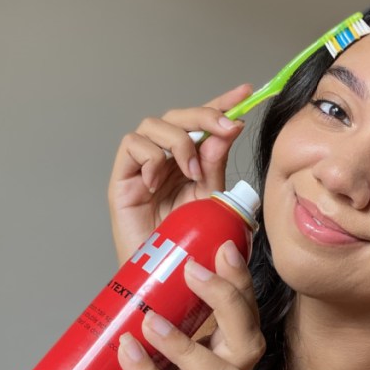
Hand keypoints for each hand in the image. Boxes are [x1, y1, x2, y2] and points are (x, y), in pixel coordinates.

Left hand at [71, 240, 264, 369]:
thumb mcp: (148, 320)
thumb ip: (162, 288)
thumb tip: (160, 238)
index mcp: (222, 344)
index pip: (247, 308)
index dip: (241, 279)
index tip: (223, 247)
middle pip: (250, 341)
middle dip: (227, 302)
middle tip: (192, 270)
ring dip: (187, 344)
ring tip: (150, 320)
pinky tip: (127, 349)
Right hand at [107, 84, 253, 264]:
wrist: (163, 276)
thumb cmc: (186, 244)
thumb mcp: (210, 201)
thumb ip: (216, 166)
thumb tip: (229, 130)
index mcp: (191, 162)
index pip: (204, 124)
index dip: (222, 103)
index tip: (246, 92)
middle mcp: (166, 159)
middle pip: (179, 116)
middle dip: (205, 115)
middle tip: (226, 127)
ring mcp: (143, 167)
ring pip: (155, 124)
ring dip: (179, 142)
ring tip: (191, 172)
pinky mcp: (122, 178)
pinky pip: (132, 145)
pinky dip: (150, 157)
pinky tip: (158, 182)